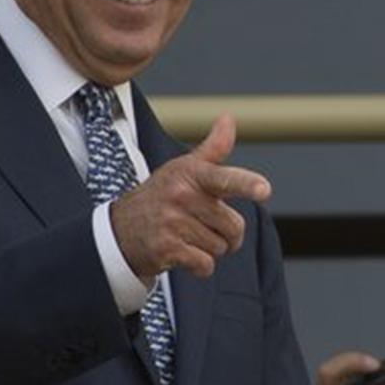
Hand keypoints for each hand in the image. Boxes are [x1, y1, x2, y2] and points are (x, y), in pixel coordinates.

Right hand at [109, 114, 270, 279]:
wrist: (120, 229)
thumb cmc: (162, 196)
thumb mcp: (184, 169)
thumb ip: (213, 149)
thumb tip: (228, 118)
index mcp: (191, 174)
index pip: (224, 179)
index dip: (247, 185)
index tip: (265, 190)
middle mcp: (181, 196)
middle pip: (234, 226)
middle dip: (227, 233)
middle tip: (206, 225)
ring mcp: (172, 223)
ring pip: (221, 247)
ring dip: (211, 248)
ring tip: (188, 237)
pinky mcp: (166, 249)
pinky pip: (206, 265)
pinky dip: (200, 266)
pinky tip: (183, 253)